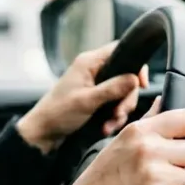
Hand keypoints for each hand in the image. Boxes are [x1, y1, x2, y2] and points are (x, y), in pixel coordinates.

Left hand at [16, 41, 148, 153]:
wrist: (43, 133)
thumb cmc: (58, 113)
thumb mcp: (87, 101)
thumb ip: (112, 88)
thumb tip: (135, 78)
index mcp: (89, 62)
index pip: (121, 50)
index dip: (135, 66)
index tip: (141, 84)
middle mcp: (94, 70)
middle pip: (126, 76)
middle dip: (126, 98)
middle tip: (119, 114)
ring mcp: (95, 85)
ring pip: (122, 93)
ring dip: (119, 111)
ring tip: (109, 125)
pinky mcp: (95, 99)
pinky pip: (114, 104)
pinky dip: (113, 117)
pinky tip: (106, 128)